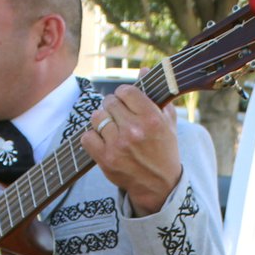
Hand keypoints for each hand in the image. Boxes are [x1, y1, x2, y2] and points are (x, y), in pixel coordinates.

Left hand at [79, 86, 181, 216]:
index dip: (124, 95)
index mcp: (151, 118)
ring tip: (111, 129)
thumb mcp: (168, 122)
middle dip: (113, 108)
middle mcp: (134, 130)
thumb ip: (156, 95)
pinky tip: (103, 141)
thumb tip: (142, 70)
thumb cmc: (164, 150)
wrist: (159, 185)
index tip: (126, 101)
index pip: (125, 91)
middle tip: (119, 117)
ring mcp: (118, 145)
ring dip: (102, 121)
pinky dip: (92, 138)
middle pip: (109, 102)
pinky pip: (86, 137)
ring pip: (97, 117)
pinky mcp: (105, 159)